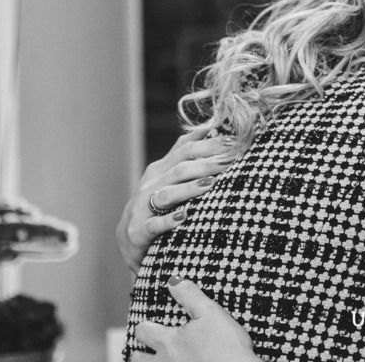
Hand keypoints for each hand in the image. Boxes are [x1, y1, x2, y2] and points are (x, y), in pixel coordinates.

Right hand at [116, 125, 235, 271]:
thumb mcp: (168, 176)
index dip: (209, 144)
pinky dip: (169, 220)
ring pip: (166, 194)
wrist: (129, 238)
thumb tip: (210, 128)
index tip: (234, 141)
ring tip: (210, 184)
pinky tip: (184, 217)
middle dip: (206, 164)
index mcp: (161, 169)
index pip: (185, 150)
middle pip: (179, 169)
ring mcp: (142, 207)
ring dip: (189, 188)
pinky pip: (154, 225)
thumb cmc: (157, 204)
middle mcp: (151, 184)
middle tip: (230, 161)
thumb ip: (186, 154)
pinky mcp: (139, 231)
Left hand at [134, 278, 260, 361]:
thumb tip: (173, 281)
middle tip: (141, 351)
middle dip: (138, 354)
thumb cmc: (226, 346)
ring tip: (159, 360)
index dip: (145, 326)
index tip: (148, 325)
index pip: (143, 331)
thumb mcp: (211, 313)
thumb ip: (190, 295)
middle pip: (137, 360)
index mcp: (168, 342)